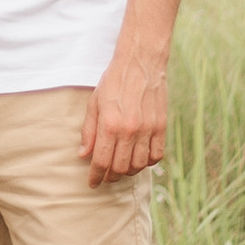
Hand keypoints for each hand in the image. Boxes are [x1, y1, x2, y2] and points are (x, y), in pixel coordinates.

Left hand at [82, 50, 168, 184]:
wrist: (140, 62)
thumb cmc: (114, 81)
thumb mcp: (94, 103)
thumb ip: (88, 131)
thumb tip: (83, 155)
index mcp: (110, 124)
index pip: (101, 161)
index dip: (96, 176)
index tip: (92, 183)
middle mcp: (130, 130)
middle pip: (120, 167)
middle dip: (111, 176)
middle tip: (106, 175)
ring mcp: (148, 129)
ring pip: (139, 165)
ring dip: (129, 171)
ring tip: (121, 167)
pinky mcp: (162, 126)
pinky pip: (157, 155)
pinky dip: (148, 162)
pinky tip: (139, 158)